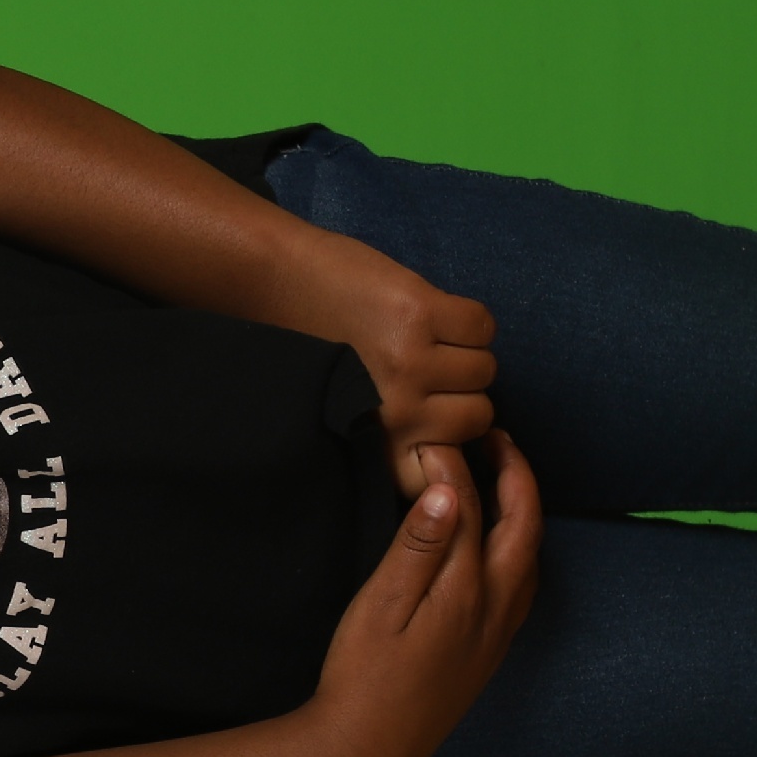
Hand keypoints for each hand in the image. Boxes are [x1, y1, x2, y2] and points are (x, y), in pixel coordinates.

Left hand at [293, 234, 499, 495]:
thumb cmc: (305, 346)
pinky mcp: (421, 311)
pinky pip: (482, 326)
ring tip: (429, 339)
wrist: (271, 281)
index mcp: (374, 438)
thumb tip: (448, 440)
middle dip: (462, 394)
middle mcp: (397, 408)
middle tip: (432, 371)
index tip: (439, 427)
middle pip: (477, 416)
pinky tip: (436, 313)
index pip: (442, 475)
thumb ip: (389, 430)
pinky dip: (468, 319)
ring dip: (466, 353)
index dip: (449, 447)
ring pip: (485, 370)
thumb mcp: (341, 411)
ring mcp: (411, 360)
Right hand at [302, 431, 542, 756]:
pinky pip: (521, 586)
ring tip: (504, 481)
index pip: (470, 508)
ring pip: (529, 558)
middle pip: (523, 527)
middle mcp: (495, 609)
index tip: (430, 440)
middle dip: (516, 476)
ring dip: (524, 512)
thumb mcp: (381, 606)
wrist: (366, 753)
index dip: (453, 466)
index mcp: (467, 591)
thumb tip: (446, 488)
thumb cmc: (363, 679)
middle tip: (497, 439)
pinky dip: (519, 549)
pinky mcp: (487, 654)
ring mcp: (496, 634)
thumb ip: (418, 546)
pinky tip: (499, 550)